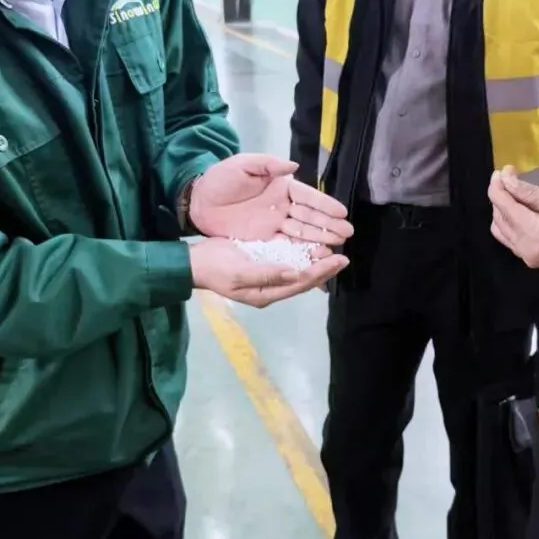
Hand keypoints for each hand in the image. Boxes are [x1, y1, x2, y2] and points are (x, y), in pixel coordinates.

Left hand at [188, 155, 352, 247]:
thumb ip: (267, 164)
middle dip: (329, 225)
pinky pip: (287, 246)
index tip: (342, 212)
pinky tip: (316, 257)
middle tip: (347, 233)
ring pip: (302, 233)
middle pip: (310, 217)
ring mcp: (275, 224)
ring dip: (320, 240)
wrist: (198, 201)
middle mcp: (282, 207)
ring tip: (337, 247)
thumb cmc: (220, 179)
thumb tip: (293, 166)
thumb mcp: (242, 165)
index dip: (325, 204)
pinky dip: (302, 251)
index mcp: (281, 187)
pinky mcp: (265, 239)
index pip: (308, 197)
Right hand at [189, 238, 348, 307]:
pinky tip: (311, 245)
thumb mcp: (240, 273)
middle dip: (323, 269)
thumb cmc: (215, 268)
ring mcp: (267, 275)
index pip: (300, 283)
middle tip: (344, 257)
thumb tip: (296, 273)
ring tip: (333, 251)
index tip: (339, 260)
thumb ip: (268, 273)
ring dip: (315, 261)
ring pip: (297, 269)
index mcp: (266, 293)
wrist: (194, 262)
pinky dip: (301, 253)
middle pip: (303, 279)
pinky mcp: (262, 262)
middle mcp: (271, 286)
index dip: (321, 272)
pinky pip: (287, 260)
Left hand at [488, 167, 538, 267]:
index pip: (504, 208)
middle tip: (510, 176)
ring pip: (501, 230)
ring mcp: (527, 256)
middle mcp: (524, 250)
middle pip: (499, 219)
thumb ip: (528, 192)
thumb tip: (504, 178)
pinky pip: (511, 238)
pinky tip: (521, 208)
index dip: (499, 186)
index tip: (503, 169)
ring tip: (515, 192)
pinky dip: (511, 221)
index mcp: (533, 236)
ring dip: (503, 210)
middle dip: (500, 196)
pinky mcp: (532, 257)